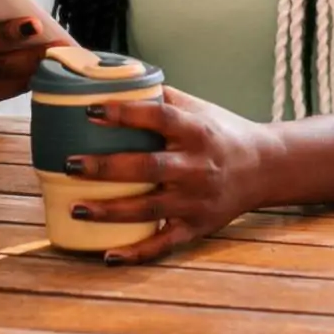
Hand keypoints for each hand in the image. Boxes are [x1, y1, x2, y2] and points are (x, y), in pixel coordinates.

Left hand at [65, 87, 280, 263]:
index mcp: (196, 132)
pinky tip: (108, 255)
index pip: (159, 119)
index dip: (125, 114)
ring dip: (110, 210)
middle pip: (148, 168)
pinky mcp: (197, 228)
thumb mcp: (198, 108)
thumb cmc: (221, 133)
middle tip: (70, 163)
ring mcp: (196, 201)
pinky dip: (136, 253)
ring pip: (149, 209)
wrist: (264, 168)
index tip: (91, 110)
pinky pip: (163, 244)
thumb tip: (115, 78)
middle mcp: (197, 167)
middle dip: (106, 168)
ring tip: (75, 206)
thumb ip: (161, 97)